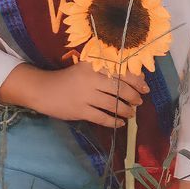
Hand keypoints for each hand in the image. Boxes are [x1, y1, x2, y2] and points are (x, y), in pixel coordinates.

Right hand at [32, 59, 149, 126]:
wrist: (44, 90)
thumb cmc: (69, 78)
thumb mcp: (86, 69)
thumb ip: (107, 71)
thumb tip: (135, 77)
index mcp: (94, 65)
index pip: (121, 71)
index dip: (136, 80)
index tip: (145, 86)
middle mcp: (91, 79)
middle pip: (120, 88)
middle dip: (134, 96)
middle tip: (139, 101)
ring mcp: (86, 95)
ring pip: (113, 104)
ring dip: (126, 110)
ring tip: (131, 113)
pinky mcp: (80, 110)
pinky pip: (102, 118)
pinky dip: (114, 121)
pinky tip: (120, 123)